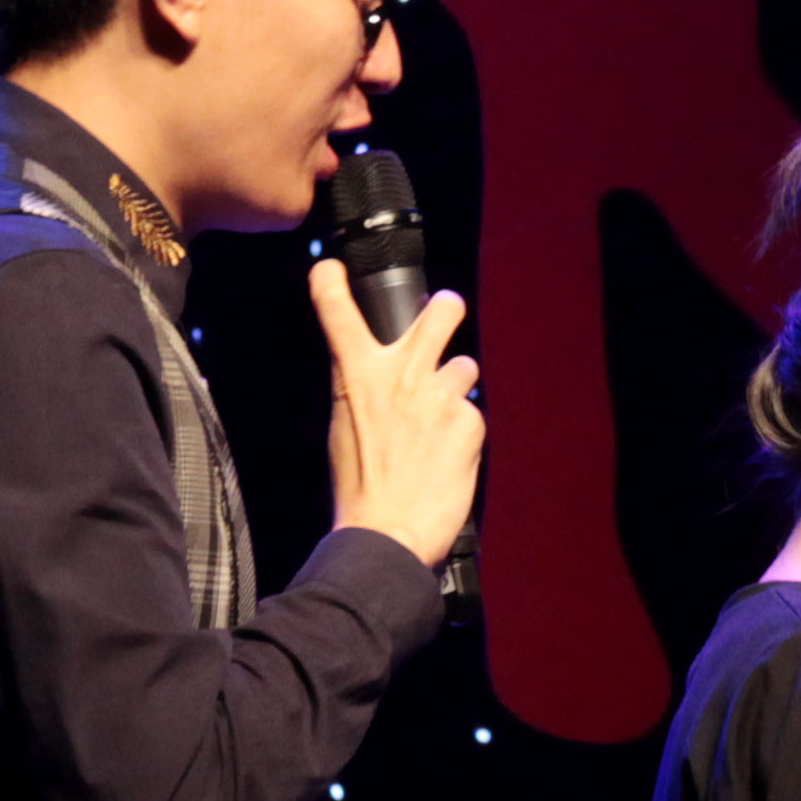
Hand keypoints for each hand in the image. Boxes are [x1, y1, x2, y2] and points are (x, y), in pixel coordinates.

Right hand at [313, 266, 484, 566]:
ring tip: (439, 423)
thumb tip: (380, 376)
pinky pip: (471, 411)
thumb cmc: (361, 487)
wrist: (387, 531)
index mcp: (356, 375)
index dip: (331, 285)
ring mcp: (438, 394)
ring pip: (463, 366)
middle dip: (446, 308)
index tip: (329, 269)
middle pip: (438, 313)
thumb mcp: (345, 426)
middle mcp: (400, 375)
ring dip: (455, 386)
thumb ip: (364, 390)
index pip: (338, 315)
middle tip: (446, 310)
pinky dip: (462, 430)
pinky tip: (446, 456)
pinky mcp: (467, 419)